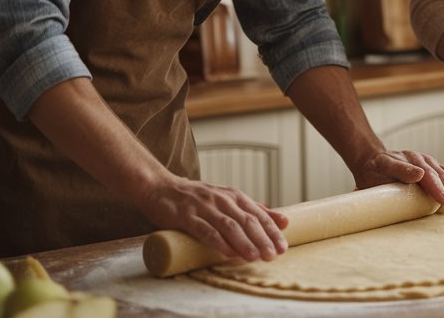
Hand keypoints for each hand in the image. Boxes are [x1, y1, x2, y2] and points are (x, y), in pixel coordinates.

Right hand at [132, 173, 289, 261]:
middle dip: (262, 239)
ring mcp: (204, 207)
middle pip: (247, 220)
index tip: (283, 246)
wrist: (160, 187)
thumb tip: (281, 219)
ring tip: (255, 257)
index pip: (258, 213)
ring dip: (244, 242)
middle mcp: (221, 199)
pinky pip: (205, 230)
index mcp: (233, 196)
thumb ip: (250, 209)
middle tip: (273, 255)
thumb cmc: (196, 197)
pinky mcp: (186, 216)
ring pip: (229, 225)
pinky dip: (219, 242)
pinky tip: (228, 253)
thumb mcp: (225, 199)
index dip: (272, 230)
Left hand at [353, 149, 443, 205]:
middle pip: (437, 174)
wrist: (373, 162)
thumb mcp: (381, 167)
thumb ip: (399, 170)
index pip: (424, 174)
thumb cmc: (375, 170)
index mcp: (407, 160)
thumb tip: (419, 174)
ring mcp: (428, 163)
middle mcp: (420, 160)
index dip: (434, 187)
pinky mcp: (433, 169)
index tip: (443, 200)